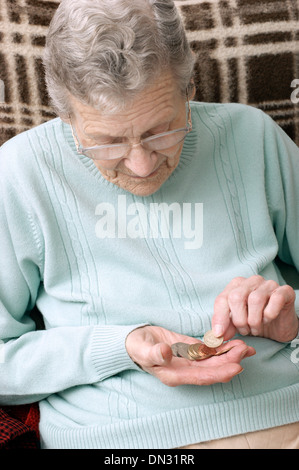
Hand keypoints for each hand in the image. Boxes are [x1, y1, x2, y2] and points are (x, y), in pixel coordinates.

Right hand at [125, 325, 254, 385]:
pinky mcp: (192, 350)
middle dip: (230, 361)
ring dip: (230, 355)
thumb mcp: (142, 349)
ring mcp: (190, 361)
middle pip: (213, 370)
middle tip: (245, 350)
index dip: (219, 373)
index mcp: (175, 374)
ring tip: (246, 346)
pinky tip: (235, 343)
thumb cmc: (137, 347)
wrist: (135, 340)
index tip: (235, 366)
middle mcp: (186, 370)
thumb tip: (166, 354)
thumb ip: (154, 353)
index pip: (202, 377)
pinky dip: (222, 348)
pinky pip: (210, 351)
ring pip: (215, 361)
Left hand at [212, 275, 298, 342]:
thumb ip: (226, 326)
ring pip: (255, 299)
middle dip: (238, 320)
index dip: (219, 317)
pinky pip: (275, 300)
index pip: (222, 298)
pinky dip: (269, 314)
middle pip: (236, 297)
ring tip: (256, 328)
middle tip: (245, 330)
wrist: (280, 327)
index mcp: (236, 285)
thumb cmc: (256, 321)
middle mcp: (252, 281)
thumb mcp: (237, 324)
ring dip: (254, 320)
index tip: (219, 334)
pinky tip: (268, 319)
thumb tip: (217, 334)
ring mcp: (269, 284)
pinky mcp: (285, 291)